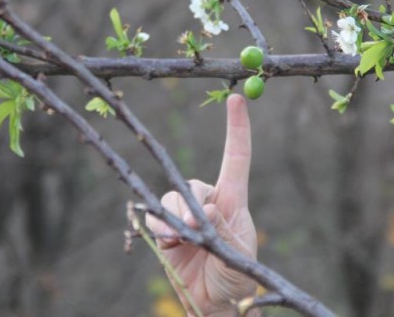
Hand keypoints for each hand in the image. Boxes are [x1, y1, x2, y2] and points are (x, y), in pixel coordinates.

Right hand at [146, 94, 256, 315]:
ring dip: (173, 217)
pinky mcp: (166, 230)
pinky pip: (154, 215)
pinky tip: (168, 242)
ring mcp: (186, 215)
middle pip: (193, 184)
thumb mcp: (237, 253)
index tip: (238, 98)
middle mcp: (209, 202)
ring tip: (182, 240)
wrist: (215, 304)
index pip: (237, 158)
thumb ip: (222, 229)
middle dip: (191, 204)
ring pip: (172, 197)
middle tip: (194, 229)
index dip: (237, 128)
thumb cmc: (236, 277)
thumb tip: (206, 208)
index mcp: (234, 200)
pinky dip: (158, 226)